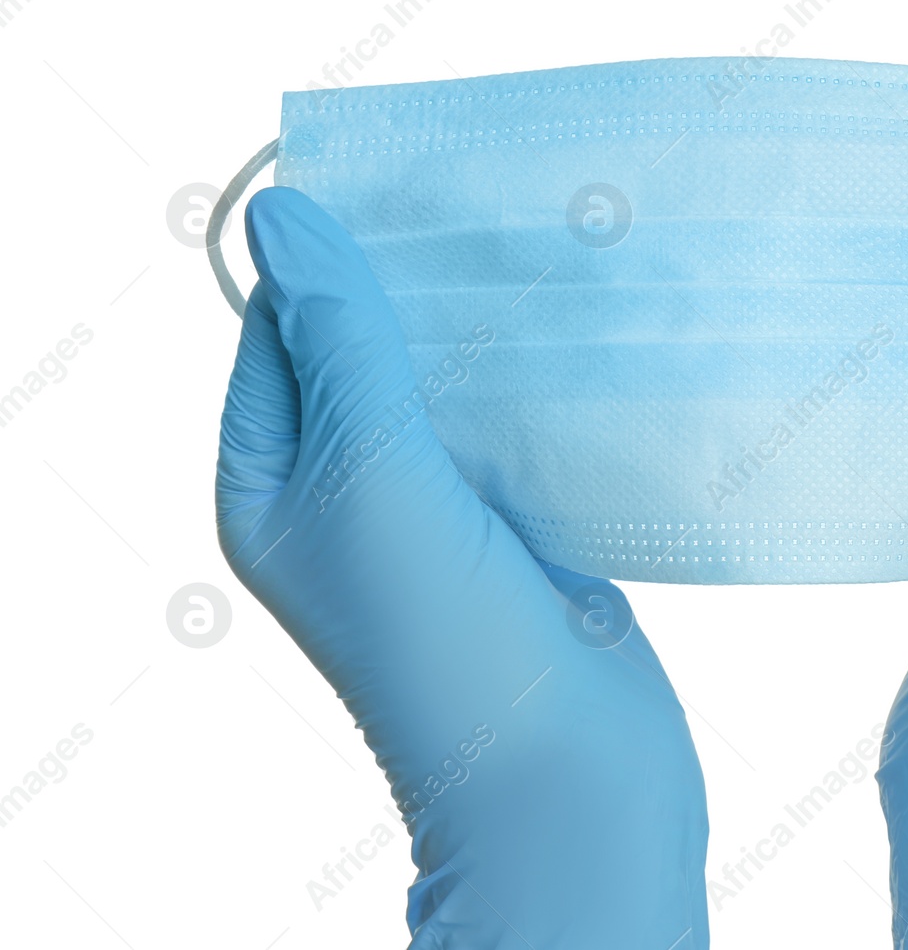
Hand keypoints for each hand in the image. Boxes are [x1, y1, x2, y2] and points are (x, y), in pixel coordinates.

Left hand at [216, 188, 709, 948]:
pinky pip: (513, 426)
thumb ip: (340, 345)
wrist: (568, 776)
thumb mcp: (373, 476)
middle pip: (365, 353)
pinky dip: (538, 380)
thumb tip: (285, 216)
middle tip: (481, 203)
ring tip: (540, 251)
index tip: (395, 180)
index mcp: (275, 486)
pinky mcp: (519, 524)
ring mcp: (438, 513)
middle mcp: (347, 496)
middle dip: (414, 285)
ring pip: (448, 386)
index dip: (324, 261)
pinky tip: (582, 330)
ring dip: (485, 330)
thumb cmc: (447, 641)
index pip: (277, 338)